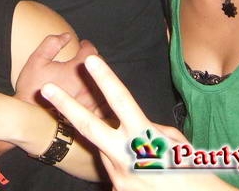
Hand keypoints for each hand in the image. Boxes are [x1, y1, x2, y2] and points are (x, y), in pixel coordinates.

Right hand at [15, 33, 97, 108]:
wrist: (32, 120)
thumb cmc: (32, 90)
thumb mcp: (36, 61)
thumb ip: (51, 44)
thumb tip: (66, 36)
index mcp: (76, 69)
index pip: (90, 51)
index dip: (86, 45)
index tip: (83, 45)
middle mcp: (88, 85)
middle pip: (100, 66)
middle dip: (93, 60)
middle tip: (84, 59)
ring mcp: (92, 101)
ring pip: (104, 84)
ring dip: (98, 77)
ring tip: (88, 76)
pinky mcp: (92, 114)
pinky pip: (103, 102)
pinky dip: (99, 95)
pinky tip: (90, 94)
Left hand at [42, 55, 224, 190]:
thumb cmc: (193, 173)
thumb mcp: (177, 144)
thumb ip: (152, 129)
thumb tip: (135, 124)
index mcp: (145, 139)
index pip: (121, 102)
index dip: (106, 79)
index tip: (90, 60)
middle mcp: (126, 157)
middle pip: (90, 126)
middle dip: (66, 107)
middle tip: (45, 89)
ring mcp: (118, 178)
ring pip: (106, 152)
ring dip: (117, 149)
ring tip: (148, 163)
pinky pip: (116, 172)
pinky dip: (127, 170)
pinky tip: (146, 178)